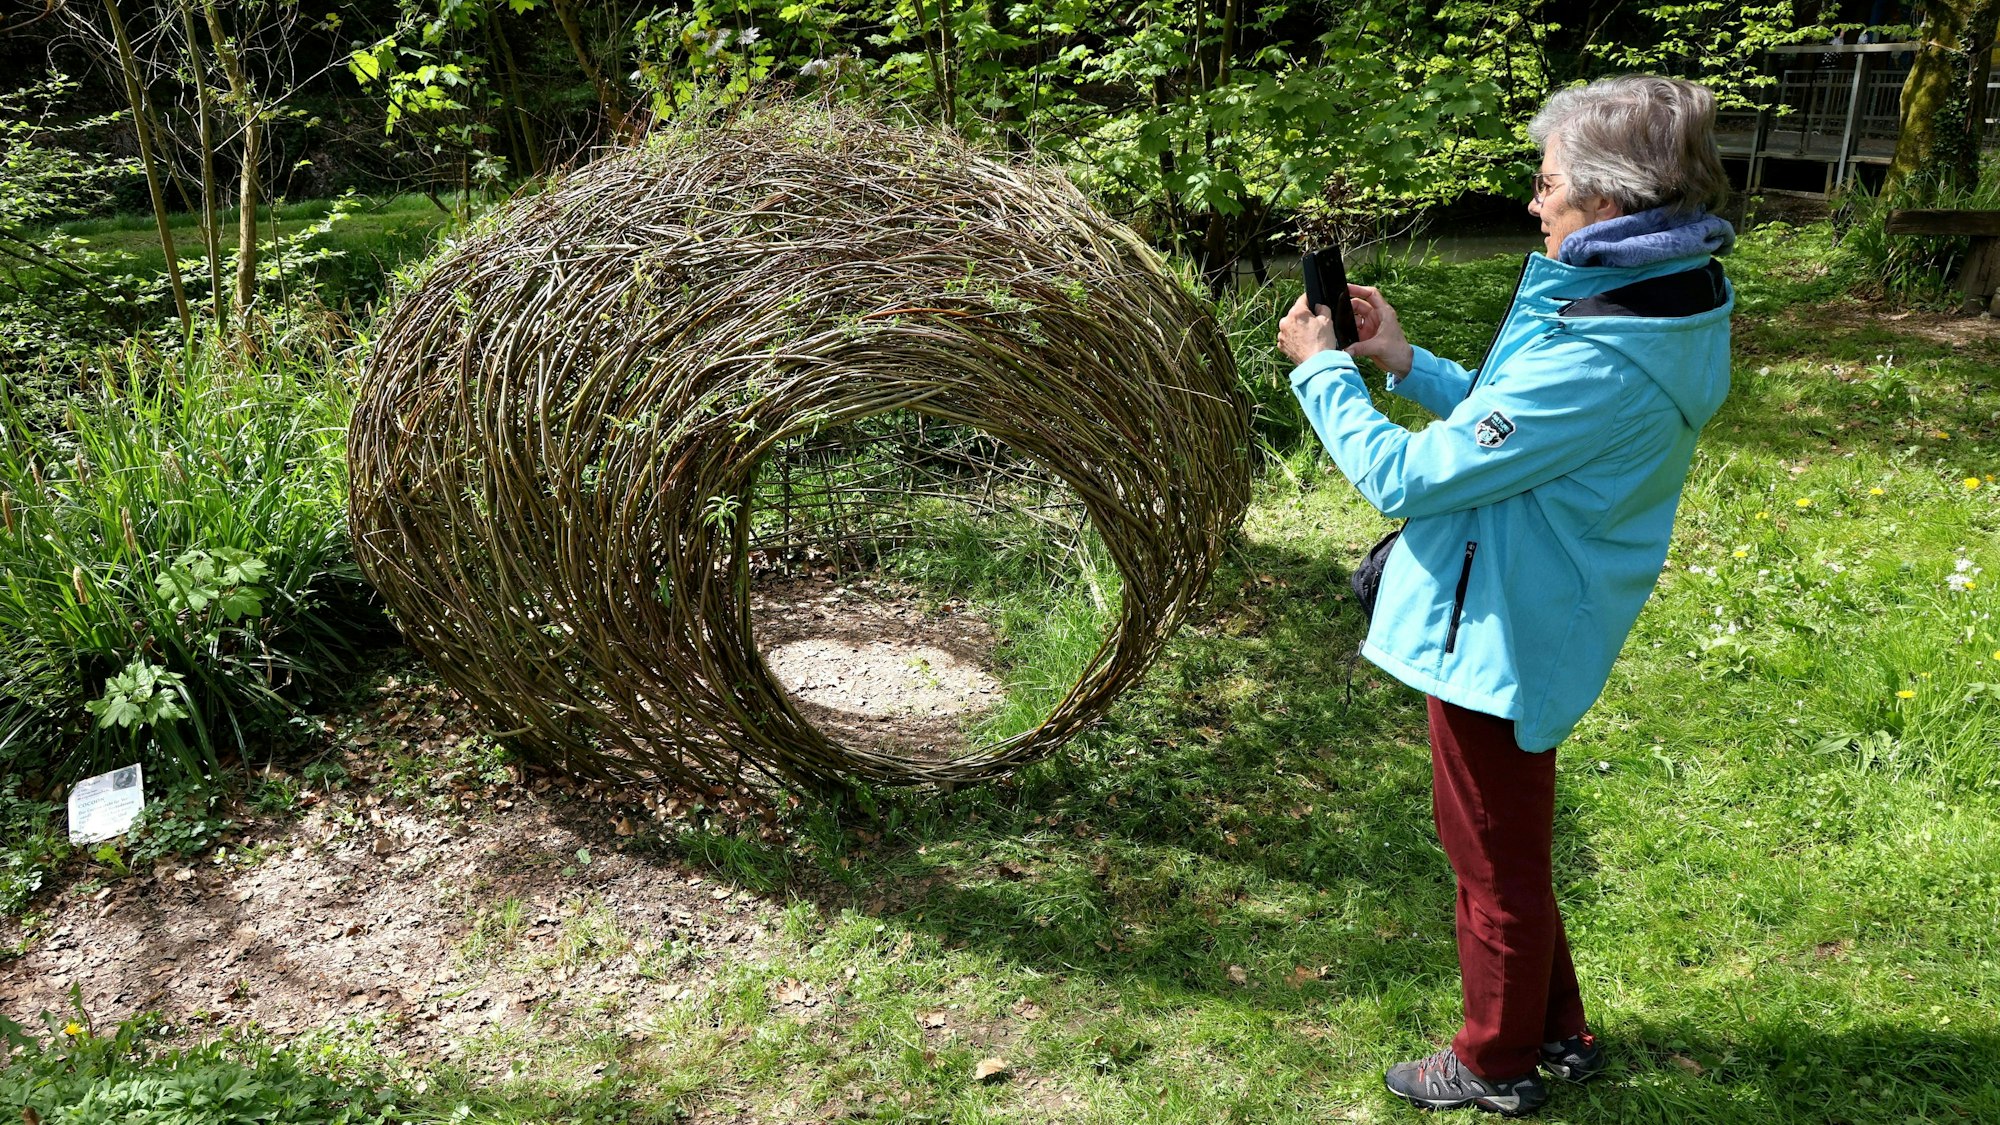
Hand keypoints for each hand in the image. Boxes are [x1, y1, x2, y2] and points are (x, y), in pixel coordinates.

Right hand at [1277, 285, 1413, 376]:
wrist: (1401, 364)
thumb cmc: (1398, 351)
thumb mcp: (1380, 347)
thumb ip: (1361, 347)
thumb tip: (1346, 349)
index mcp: (1384, 313)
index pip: (1371, 294)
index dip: (1359, 289)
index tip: (1346, 288)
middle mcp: (1376, 317)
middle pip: (1359, 305)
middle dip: (1348, 307)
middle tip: (1337, 311)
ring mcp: (1370, 326)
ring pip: (1354, 318)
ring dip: (1347, 321)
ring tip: (1338, 324)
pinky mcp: (1365, 336)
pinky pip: (1353, 330)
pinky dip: (1348, 332)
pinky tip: (1342, 335)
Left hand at [1277, 294, 1340, 364]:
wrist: (1316, 364)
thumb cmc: (1322, 342)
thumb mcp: (1328, 320)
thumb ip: (1323, 308)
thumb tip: (1318, 307)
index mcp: (1296, 312)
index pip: (1303, 299)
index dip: (1310, 300)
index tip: (1314, 304)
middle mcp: (1285, 322)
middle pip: (1295, 313)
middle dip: (1304, 317)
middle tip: (1315, 325)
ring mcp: (1281, 334)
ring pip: (1291, 326)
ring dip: (1298, 328)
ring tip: (1309, 336)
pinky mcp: (1281, 345)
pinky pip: (1288, 337)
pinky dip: (1294, 339)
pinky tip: (1303, 343)